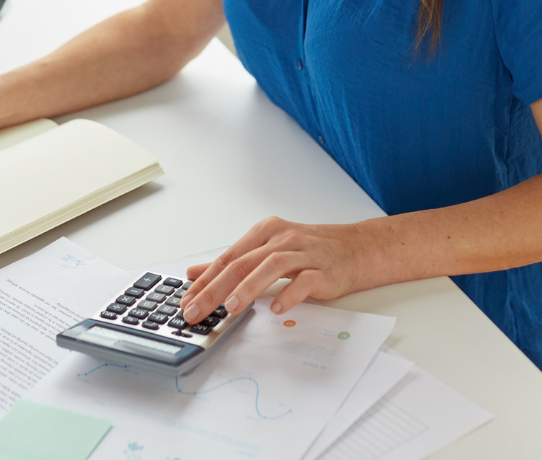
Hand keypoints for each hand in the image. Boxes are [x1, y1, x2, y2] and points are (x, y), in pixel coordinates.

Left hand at [179, 216, 372, 324]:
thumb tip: (195, 273)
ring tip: (231, 306)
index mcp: (266, 232)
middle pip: (243, 262)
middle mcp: (282, 239)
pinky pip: (304, 281)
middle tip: (196, 309)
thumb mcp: (267, 249)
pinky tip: (277, 309)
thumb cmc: (309, 250)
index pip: (229, 256)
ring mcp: (303, 253)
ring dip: (249, 287)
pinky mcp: (323, 270)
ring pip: (271, 266)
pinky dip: (289, 294)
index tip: (187, 299)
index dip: (205, 278)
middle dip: (215, 288)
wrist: (354, 249)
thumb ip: (233, 261)